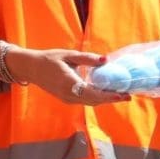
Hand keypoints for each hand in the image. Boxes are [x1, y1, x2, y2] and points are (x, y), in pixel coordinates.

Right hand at [9, 47, 129, 105]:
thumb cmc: (49, 59)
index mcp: (69, 83)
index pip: (93, 93)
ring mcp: (67, 99)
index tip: (123, 95)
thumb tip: (106, 59)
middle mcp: (68, 95)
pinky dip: (97, 99)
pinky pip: (85, 101)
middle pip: (94, 101)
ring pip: (90, 102)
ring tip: (121, 95)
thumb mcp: (68, 55)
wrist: (30, 68)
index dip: (109, 96)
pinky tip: (106, 93)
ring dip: (105, 100)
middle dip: (111, 99)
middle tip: (129, 96)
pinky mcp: (66, 99)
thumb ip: (87, 58)